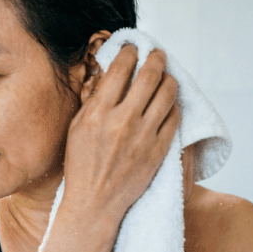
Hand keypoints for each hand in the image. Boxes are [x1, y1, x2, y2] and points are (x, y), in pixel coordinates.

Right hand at [63, 44, 180, 219]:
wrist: (95, 202)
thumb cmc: (82, 166)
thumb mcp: (77, 128)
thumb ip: (94, 101)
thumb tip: (109, 75)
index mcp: (99, 113)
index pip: (121, 69)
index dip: (130, 53)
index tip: (133, 49)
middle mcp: (123, 121)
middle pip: (149, 75)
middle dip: (156, 58)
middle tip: (157, 54)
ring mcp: (145, 135)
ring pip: (167, 93)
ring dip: (169, 79)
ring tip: (166, 76)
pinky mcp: (160, 150)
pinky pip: (175, 117)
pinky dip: (173, 106)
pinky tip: (168, 104)